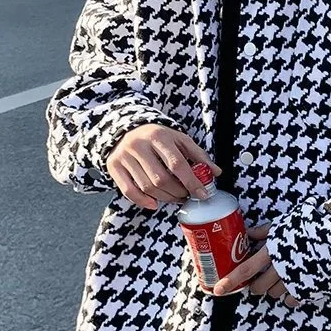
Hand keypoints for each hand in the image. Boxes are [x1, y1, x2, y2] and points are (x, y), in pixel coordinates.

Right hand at [106, 124, 220, 209]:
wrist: (125, 127)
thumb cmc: (156, 136)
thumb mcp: (178, 139)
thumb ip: (197, 155)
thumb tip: (216, 172)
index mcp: (159, 136)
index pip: (177, 163)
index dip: (191, 181)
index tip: (202, 193)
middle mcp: (139, 145)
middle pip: (161, 178)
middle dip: (178, 192)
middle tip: (187, 195)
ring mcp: (125, 156)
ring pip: (147, 187)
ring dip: (165, 198)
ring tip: (175, 197)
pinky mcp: (114, 167)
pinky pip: (129, 191)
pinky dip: (143, 201)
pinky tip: (155, 203)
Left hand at [214, 223, 299, 306]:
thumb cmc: (308, 227)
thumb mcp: (283, 224)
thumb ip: (263, 232)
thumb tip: (247, 233)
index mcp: (272, 251)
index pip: (246, 269)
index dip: (231, 280)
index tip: (219, 289)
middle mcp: (281, 268)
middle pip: (259, 287)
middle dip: (255, 286)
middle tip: (257, 280)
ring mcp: (294, 280)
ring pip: (273, 294)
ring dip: (272, 289)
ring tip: (279, 277)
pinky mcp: (307, 289)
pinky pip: (291, 300)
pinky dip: (289, 295)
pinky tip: (293, 284)